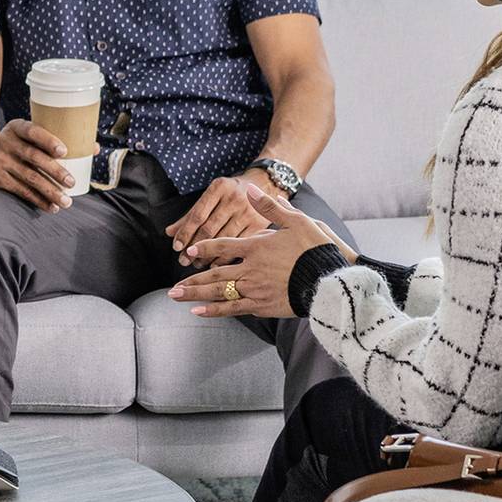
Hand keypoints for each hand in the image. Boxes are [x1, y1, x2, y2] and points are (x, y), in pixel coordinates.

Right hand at [0, 116, 76, 212]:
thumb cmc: (17, 147)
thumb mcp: (27, 137)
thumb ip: (55, 140)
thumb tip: (93, 148)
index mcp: (16, 127)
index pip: (33, 131)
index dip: (48, 140)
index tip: (64, 151)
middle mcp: (5, 142)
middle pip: (33, 158)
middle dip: (55, 171)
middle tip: (71, 182)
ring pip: (28, 178)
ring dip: (50, 191)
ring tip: (66, 201)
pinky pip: (20, 191)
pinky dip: (38, 201)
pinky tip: (51, 207)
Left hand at [166, 171, 284, 262]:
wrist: (266, 184)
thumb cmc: (233, 192)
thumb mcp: (214, 195)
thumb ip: (191, 214)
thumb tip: (170, 232)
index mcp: (219, 188)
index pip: (197, 214)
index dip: (185, 233)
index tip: (177, 247)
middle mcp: (234, 199)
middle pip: (209, 229)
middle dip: (194, 248)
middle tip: (184, 260)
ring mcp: (248, 212)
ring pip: (223, 240)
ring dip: (207, 256)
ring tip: (197, 264)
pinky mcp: (259, 225)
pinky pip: (239, 245)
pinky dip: (225, 258)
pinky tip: (215, 265)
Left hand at [168, 188, 353, 319]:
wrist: (330, 280)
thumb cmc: (315, 249)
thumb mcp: (296, 221)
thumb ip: (270, 207)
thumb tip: (250, 189)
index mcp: (256, 247)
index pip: (223, 246)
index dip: (205, 247)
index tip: (191, 249)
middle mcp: (250, 269)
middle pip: (214, 274)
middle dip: (191, 280)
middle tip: (172, 287)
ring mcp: (254, 289)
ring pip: (218, 292)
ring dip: (195, 295)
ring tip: (176, 297)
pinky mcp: (262, 305)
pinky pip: (233, 308)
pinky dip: (214, 310)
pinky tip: (198, 311)